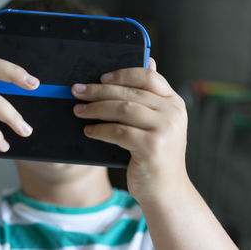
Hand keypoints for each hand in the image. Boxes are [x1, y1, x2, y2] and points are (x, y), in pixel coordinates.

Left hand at [72, 59, 187, 202]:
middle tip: (77, 91)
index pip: (148, 77)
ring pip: (122, 109)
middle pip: (130, 92)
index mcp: (174, 102)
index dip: (122, 74)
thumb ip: (150, 98)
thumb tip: (148, 61)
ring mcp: (165, 129)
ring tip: (78, 110)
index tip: (100, 78)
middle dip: (99, 91)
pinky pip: (118, 132)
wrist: (166, 190)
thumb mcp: (157, 124)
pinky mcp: (152, 147)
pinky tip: (89, 131)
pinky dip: (100, 130)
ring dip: (95, 108)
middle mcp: (173, 112)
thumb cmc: (155, 154)